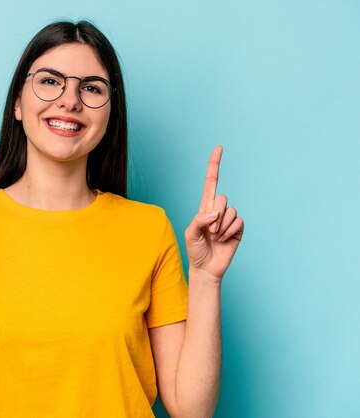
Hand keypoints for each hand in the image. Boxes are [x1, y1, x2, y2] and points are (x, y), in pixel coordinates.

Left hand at [185, 146, 243, 282]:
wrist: (206, 267)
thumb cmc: (195, 249)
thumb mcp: (191, 233)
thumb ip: (200, 219)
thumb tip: (215, 213)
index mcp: (204, 207)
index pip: (211, 181)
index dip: (214, 165)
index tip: (219, 148)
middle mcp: (218, 210)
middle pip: (221, 198)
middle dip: (214, 215)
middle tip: (208, 230)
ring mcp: (229, 219)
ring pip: (230, 211)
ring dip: (220, 227)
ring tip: (215, 237)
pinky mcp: (238, 229)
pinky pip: (238, 221)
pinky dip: (229, 231)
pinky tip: (224, 240)